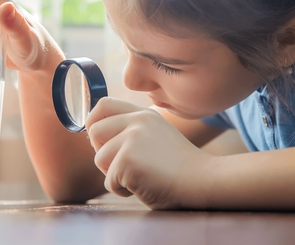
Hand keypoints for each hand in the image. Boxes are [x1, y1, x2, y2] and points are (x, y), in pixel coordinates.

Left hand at [86, 97, 213, 208]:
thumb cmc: (179, 167)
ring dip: (115, 175)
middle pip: (94, 132)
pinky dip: (123, 190)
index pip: (103, 105)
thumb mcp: (156, 135)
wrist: (201, 181)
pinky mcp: (127, 161)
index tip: (99, 140)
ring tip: (140, 176)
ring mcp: (131, 139)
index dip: (93, 121)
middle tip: (126, 165)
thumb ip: (132, 130)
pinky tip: (144, 186)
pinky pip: (109, 182)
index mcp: (144, 114)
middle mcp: (136, 121)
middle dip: (104, 153)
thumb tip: (96, 134)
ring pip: (99, 159)